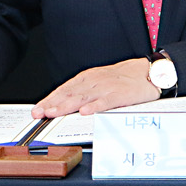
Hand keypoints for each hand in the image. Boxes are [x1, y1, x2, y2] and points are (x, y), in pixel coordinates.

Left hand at [32, 58, 157, 117]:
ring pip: (83, 97)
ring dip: (67, 106)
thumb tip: (63, 106)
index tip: (37, 110)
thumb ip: (83, 93)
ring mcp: (107, 87)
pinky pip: (106, 101)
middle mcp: (94, 81)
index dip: (50, 100)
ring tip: (54, 113)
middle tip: (39, 114)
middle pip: (70, 93)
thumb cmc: (122, 80)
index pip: (64, 89)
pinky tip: (86, 112)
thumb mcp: (99, 82)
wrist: (148, 72)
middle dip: (53, 104)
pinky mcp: (120, 94)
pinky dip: (95, 106)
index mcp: (88, 78)